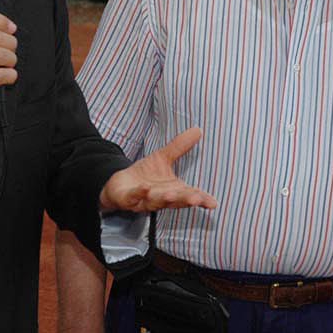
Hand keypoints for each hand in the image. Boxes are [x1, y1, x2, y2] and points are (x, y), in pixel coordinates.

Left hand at [99, 127, 216, 211]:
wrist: (119, 184)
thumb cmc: (146, 175)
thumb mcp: (163, 158)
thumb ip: (179, 147)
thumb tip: (198, 130)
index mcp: (173, 190)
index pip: (190, 195)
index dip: (202, 199)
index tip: (213, 203)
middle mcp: (162, 198)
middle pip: (176, 200)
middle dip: (186, 200)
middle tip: (196, 199)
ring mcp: (145, 200)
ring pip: (157, 201)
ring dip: (165, 199)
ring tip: (172, 194)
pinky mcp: (128, 199)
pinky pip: (135, 196)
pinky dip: (140, 193)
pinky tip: (145, 188)